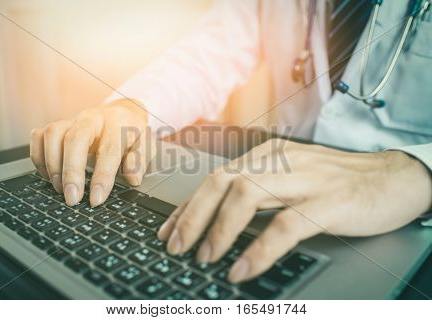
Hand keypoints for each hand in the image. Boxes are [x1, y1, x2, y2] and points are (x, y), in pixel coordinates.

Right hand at [30, 99, 154, 206]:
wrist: (122, 113)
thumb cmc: (133, 133)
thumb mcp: (146, 145)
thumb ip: (140, 160)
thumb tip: (134, 179)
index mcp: (117, 123)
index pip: (108, 150)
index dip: (102, 176)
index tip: (96, 199)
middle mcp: (92, 118)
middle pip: (75, 139)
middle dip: (71, 171)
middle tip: (72, 198)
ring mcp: (72, 120)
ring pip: (53, 134)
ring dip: (52, 164)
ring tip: (60, 188)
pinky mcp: (58, 125)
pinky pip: (39, 136)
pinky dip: (39, 157)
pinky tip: (48, 175)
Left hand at [157, 139, 431, 282]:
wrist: (391, 176)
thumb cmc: (336, 181)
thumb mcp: (290, 178)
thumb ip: (258, 193)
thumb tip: (221, 220)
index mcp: (267, 155)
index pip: (216, 178)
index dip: (188, 206)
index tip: (168, 231)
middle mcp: (280, 161)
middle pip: (222, 182)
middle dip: (192, 215)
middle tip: (174, 246)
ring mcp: (304, 179)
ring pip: (247, 196)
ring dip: (219, 229)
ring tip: (204, 257)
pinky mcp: (328, 202)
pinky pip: (285, 225)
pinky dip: (259, 249)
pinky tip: (243, 268)